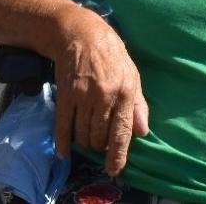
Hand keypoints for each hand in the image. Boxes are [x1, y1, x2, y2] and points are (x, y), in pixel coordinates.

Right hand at [50, 8, 149, 174]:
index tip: (115, 169)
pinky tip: (65, 151)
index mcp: (126, 92)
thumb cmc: (112, 56)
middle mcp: (105, 96)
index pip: (122, 132)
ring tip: (87, 138)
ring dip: (84, 142)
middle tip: (100, 143)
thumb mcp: (133, 76)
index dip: (118, 155)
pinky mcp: (65, 95)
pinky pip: (62, 126)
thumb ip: (138, 105)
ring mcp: (83, 96)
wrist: (82, 35)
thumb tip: (143, 131)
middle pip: (100, 137)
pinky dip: (63, 142)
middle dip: (100, 146)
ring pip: (82, 134)